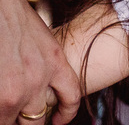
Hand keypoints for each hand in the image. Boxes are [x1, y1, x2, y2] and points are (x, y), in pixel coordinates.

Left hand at [0, 0, 79, 124]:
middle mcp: (20, 91)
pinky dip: (66, 112)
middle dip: (11, 119)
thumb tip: (0, 105)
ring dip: (31, 120)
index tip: (2, 116)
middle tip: (7, 113)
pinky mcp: (57, 62)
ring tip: (24, 119)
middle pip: (20, 123)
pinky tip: (59, 121)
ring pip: (39, 117)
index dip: (1, 120)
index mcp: (0, 97)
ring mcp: (42, 77)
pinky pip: (71, 94)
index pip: (2, 124)